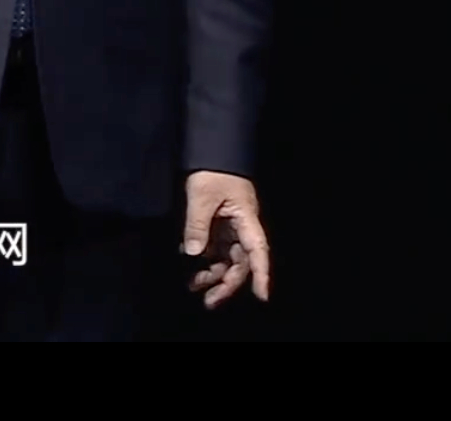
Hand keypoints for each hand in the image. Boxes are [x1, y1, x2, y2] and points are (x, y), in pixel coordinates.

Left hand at [182, 171, 270, 307]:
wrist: (210, 147)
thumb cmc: (213, 169)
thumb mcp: (202, 195)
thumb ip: (197, 224)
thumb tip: (192, 254)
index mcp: (246, 219)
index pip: (258, 252)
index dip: (262, 275)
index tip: (262, 297)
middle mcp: (241, 226)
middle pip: (240, 262)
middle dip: (226, 283)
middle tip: (208, 301)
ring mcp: (229, 225)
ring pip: (225, 257)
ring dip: (212, 272)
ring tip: (193, 285)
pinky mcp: (216, 222)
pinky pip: (213, 247)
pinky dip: (203, 257)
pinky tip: (188, 263)